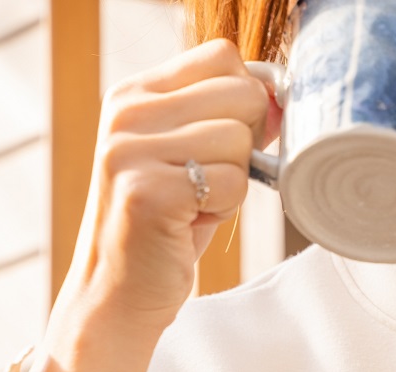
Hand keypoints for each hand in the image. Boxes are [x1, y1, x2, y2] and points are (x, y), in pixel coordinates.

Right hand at [15, 39, 278, 371]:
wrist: (119, 292)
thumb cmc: (165, 224)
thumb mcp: (188, 155)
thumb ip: (223, 117)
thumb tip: (277, 96)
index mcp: (135, 94)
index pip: (222, 56)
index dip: (247, 98)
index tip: (232, 140)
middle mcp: (126, 113)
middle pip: (242, 94)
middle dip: (243, 146)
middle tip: (206, 182)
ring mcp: (131, 150)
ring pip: (240, 141)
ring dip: (232, 183)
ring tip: (194, 204)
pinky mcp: (148, 191)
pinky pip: (232, 183)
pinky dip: (225, 210)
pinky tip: (189, 223)